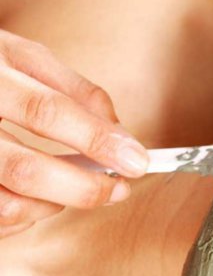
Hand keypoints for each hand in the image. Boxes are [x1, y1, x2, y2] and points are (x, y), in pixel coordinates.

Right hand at [0, 29, 148, 237]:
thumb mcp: (18, 56)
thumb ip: (73, 90)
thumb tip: (120, 131)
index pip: (47, 111)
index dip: (98, 141)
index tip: (137, 161)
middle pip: (24, 168)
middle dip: (82, 188)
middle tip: (116, 190)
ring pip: (4, 204)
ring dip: (49, 207)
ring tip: (65, 193)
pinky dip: (19, 219)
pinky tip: (32, 201)